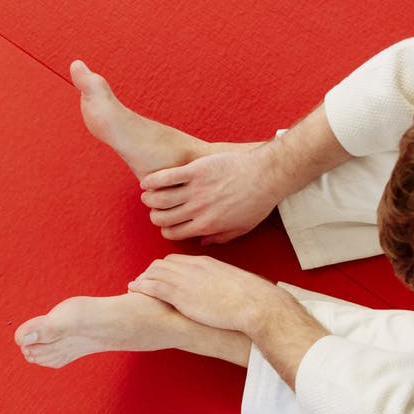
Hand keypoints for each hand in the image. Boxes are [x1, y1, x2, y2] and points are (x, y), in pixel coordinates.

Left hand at [127, 254, 284, 332]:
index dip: (166, 268)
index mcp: (206, 263)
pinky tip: (133, 291)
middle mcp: (193, 267)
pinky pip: (153, 286)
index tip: (160, 276)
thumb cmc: (251, 298)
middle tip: (143, 281)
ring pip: (155, 272)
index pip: (178, 260)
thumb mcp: (236, 284)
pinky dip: (141, 287)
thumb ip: (225, 284)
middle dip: (151, 272)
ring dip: (143, 279)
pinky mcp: (180, 294)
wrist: (254, 303)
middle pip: (163, 263)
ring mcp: (186, 279)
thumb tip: (228, 291)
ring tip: (134, 286)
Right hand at [139, 149, 283, 244]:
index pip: (173, 233)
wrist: (267, 176)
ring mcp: (196, 189)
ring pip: (159, 199)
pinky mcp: (196, 170)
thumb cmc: (257, 202)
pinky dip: (151, 180)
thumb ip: (220, 238)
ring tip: (148, 194)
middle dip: (155, 215)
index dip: (165, 230)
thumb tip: (201, 242)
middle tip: (155, 208)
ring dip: (149, 198)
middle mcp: (198, 210)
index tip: (166, 223)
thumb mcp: (242, 228)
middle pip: (162, 218)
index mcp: (206, 225)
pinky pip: (165, 177)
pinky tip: (146, 181)